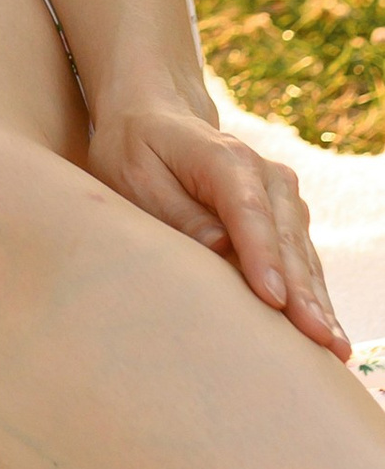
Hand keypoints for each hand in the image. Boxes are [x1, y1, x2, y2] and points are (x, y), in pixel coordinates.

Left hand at [87, 93, 348, 357]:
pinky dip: (314, 296)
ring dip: (317, 301)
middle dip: (302, 291)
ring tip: (333, 348)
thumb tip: (219, 248)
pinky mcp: (286, 218)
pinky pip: (303, 261)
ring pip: (303, 255)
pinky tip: (327, 333)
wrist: (156, 120)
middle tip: (318, 339)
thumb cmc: (136, 152)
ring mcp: (281, 196)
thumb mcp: (136, 176)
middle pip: (285, 238)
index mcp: (223, 157)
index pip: (247, 210)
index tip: (275, 299)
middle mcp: (264, 174)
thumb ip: (178, 212)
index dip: (262, 256)